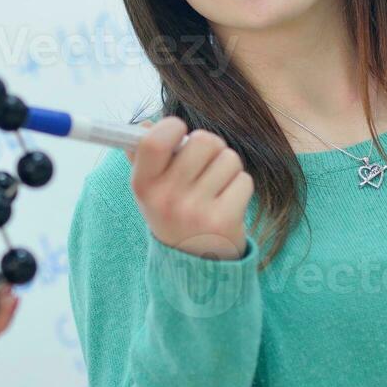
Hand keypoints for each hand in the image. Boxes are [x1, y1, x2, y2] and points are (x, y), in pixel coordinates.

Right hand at [124, 117, 252, 259]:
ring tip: (216, 184)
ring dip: (227, 166)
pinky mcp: (223, 220)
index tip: (179, 133)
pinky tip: (227, 200)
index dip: (173, 127)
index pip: (154, 141)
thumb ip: (143, 155)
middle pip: (204, 141)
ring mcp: (195, 210)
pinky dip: (239, 185)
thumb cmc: (171, 211)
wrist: (192, 262)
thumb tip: (145, 124)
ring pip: (228, 158)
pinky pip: (243, 180)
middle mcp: (166, 198)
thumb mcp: (149, 188)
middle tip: (205, 160)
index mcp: (143, 184)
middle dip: (211, 145)